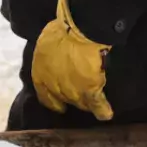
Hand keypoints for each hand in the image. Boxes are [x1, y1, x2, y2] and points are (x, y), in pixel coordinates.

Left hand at [31, 0, 112, 120]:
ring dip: (86, 103)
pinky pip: (98, 106)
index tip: (58, 103)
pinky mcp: (90, 91)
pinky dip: (103, 111)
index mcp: (40, 75)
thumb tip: (53, 58)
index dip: (52, 100)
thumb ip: (48, 57)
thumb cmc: (59, 32)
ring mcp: (72, 92)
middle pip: (64, 100)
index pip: (44, 96)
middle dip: (71, 99)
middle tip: (79, 95)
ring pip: (81, 104)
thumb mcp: (45, 45)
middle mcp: (54, 88)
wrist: (76, 32)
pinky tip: (106, 114)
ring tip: (92, 102)